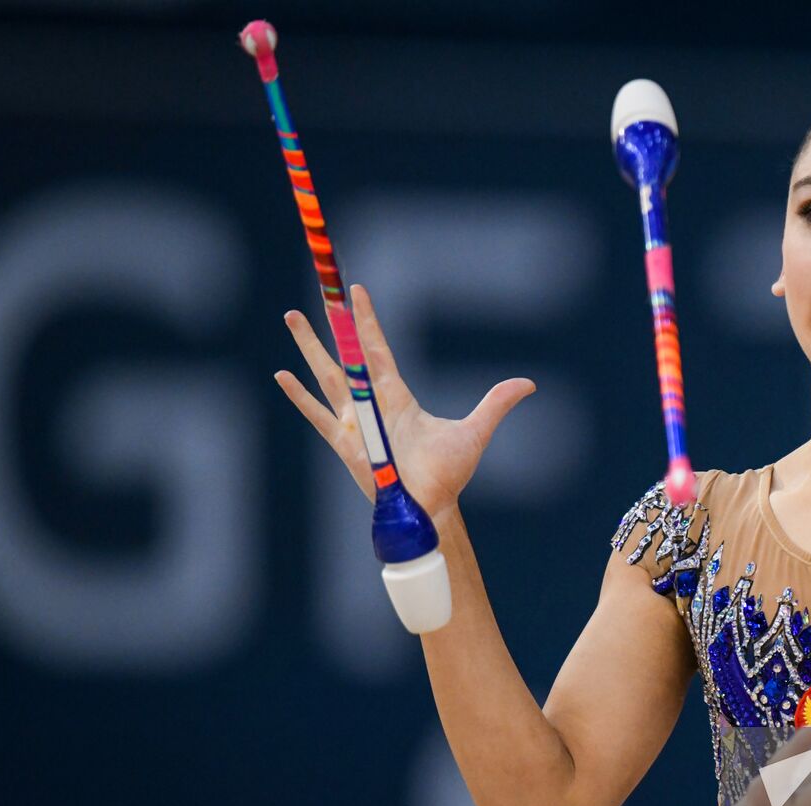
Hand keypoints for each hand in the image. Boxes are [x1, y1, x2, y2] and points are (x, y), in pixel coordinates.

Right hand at [274, 283, 535, 516]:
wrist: (429, 508)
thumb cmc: (448, 475)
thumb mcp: (474, 432)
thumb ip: (496, 404)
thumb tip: (529, 383)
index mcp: (398, 396)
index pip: (378, 349)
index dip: (367, 320)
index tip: (357, 292)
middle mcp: (373, 403)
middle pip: (348, 354)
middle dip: (334, 324)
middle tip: (321, 292)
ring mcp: (356, 422)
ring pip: (327, 375)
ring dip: (310, 347)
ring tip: (293, 317)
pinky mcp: (344, 444)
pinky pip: (318, 415)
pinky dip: (299, 396)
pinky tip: (281, 375)